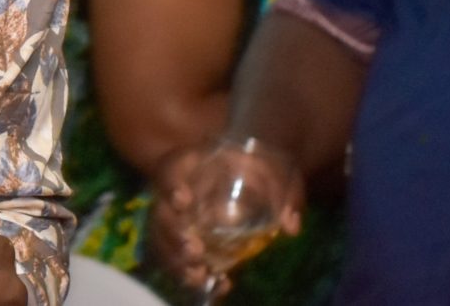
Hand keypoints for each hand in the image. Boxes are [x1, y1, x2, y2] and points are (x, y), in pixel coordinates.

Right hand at [146, 140, 302, 287]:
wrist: (240, 174)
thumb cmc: (255, 168)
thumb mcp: (273, 170)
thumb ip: (284, 192)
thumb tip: (290, 226)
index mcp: (188, 165)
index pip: (169, 171)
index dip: (171, 186)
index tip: (184, 200)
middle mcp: (173, 192)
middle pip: (159, 213)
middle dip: (173, 233)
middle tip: (195, 250)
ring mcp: (173, 219)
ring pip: (161, 240)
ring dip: (175, 260)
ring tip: (199, 275)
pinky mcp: (181, 240)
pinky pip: (174, 258)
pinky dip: (189, 275)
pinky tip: (215, 283)